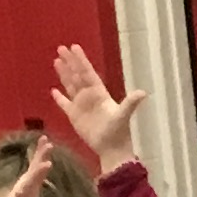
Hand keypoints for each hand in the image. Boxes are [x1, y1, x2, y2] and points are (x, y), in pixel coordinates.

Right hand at [50, 43, 141, 165]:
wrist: (111, 149)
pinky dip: (59, 98)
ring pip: (70, 85)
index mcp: (99, 93)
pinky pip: (64, 104)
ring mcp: (81, 105)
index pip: (88, 72)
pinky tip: (53, 90)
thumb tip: (143, 93)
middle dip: (70, 62)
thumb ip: (130, 103)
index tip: (74, 47)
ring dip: (63, 74)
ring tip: (56, 61)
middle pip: (77, 75)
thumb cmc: (118, 132)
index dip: (81, 60)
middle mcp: (89, 96)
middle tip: (61, 48)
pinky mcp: (74, 116)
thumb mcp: (123, 115)